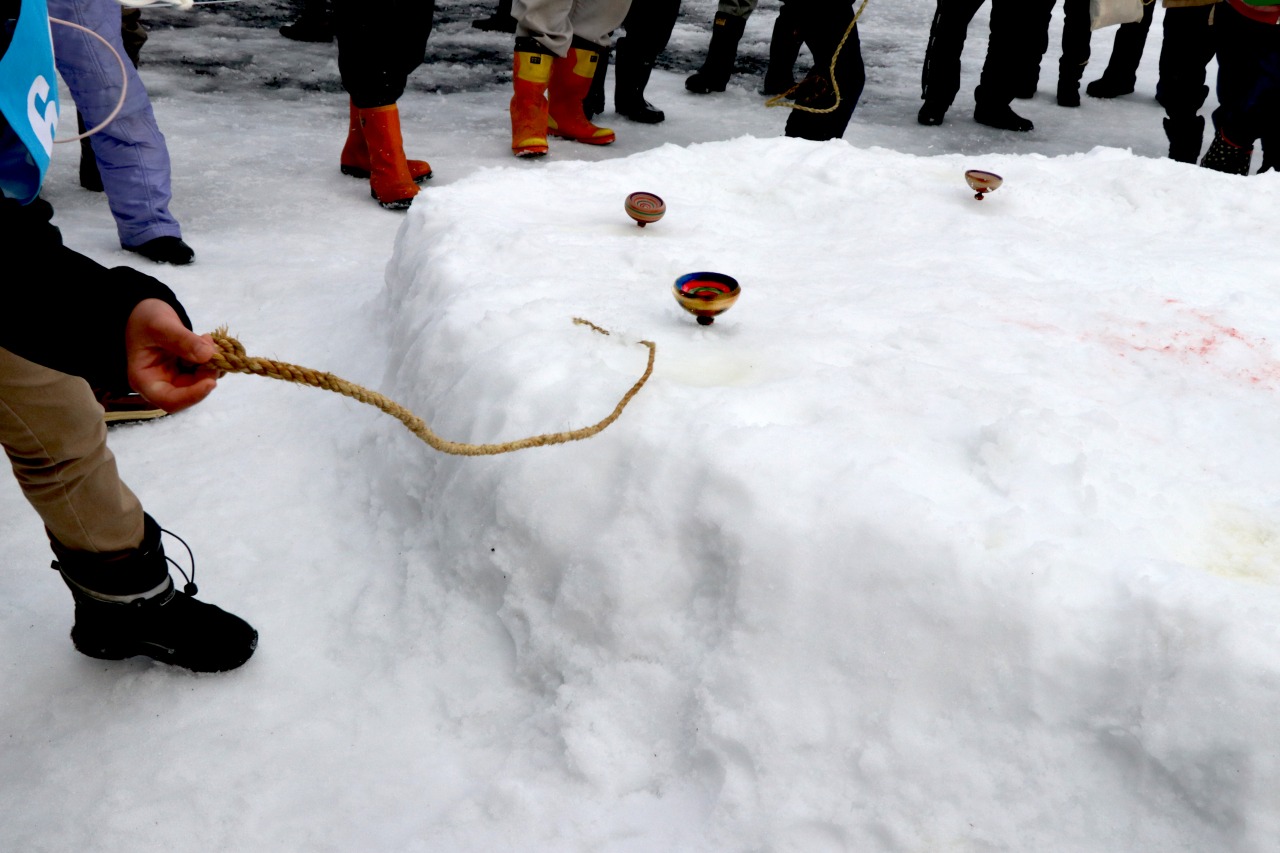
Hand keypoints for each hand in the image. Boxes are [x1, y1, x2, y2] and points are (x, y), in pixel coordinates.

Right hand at [125, 298, 217, 412]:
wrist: (144, 311)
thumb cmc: (145, 318)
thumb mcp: (161, 325)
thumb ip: (182, 340)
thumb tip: (208, 355)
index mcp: (145, 380)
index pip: (170, 401)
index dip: (192, 396)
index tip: (211, 381)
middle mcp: (160, 384)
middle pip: (189, 393)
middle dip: (206, 376)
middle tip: (215, 351)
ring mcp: (174, 378)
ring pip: (199, 383)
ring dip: (211, 367)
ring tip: (207, 340)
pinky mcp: (186, 371)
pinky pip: (203, 372)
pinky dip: (211, 360)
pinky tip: (207, 342)